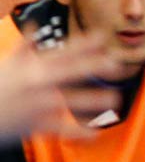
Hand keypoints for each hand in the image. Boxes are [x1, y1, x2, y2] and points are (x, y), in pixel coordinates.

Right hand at [0, 29, 124, 144]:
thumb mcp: (5, 64)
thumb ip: (23, 49)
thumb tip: (32, 27)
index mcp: (32, 67)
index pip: (62, 52)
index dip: (84, 44)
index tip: (103, 37)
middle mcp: (37, 82)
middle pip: (69, 71)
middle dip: (93, 65)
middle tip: (116, 61)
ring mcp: (37, 103)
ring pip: (69, 101)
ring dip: (93, 99)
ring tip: (115, 99)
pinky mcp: (35, 124)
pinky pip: (60, 130)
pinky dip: (78, 133)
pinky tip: (95, 134)